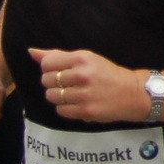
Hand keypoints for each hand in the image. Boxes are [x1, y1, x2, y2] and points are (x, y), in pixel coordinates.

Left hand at [30, 47, 148, 122]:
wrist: (132, 93)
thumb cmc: (107, 74)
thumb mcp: (87, 59)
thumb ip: (58, 56)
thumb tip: (32, 52)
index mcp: (82, 58)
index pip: (47, 64)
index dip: (50, 69)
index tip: (61, 72)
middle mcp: (82, 75)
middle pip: (47, 81)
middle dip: (54, 84)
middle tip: (69, 84)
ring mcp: (83, 94)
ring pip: (51, 97)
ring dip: (58, 97)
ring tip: (72, 94)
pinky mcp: (85, 111)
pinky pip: (60, 110)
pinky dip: (66, 108)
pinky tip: (77, 103)